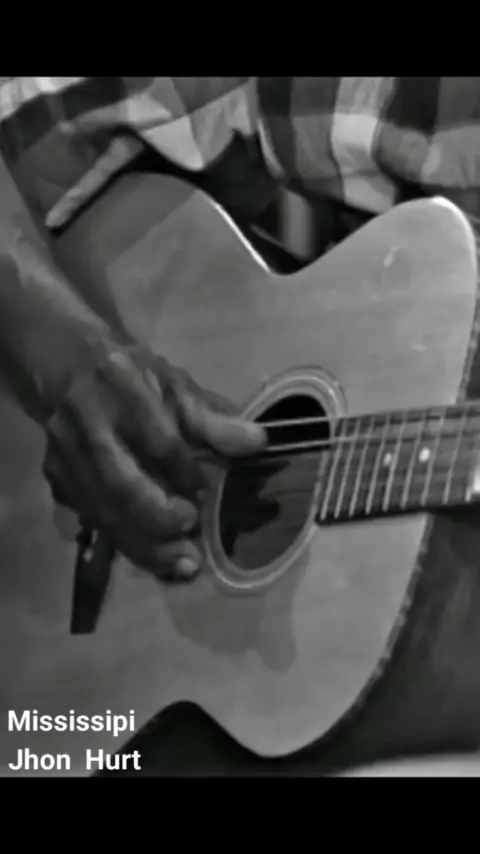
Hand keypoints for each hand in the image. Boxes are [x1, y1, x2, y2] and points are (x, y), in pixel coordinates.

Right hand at [43, 346, 265, 581]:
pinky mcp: (57, 481)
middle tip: (193, 539)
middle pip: (121, 485)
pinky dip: (128, 544)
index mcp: (121, 387)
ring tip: (184, 565)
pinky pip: (93, 521)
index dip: (184, 473)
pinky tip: (159, 559)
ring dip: (145, 545)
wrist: (67, 372)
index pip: (157, 440)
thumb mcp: (175, 385)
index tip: (206, 495)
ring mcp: (65, 456)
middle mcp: (85, 424)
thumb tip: (258, 442)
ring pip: (103, 512)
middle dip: (160, 519)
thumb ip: (213, 417)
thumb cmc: (134, 378)